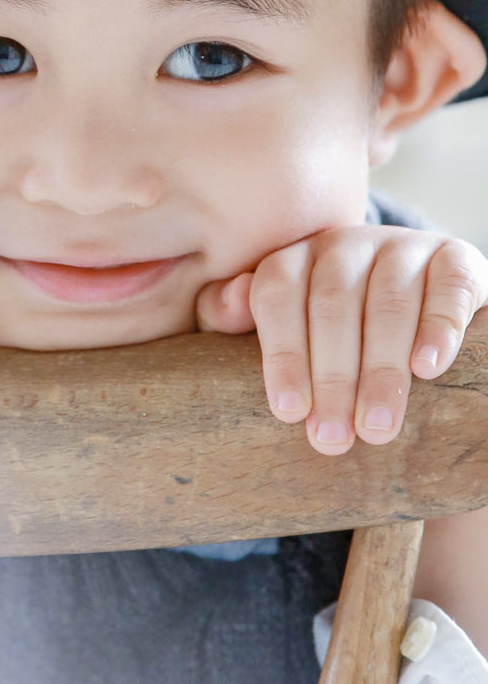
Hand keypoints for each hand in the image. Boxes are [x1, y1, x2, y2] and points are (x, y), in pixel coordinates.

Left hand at [195, 225, 487, 452]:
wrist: (423, 315)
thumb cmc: (339, 336)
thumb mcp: (287, 327)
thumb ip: (240, 314)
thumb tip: (227, 305)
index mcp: (298, 258)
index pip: (278, 293)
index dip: (281, 353)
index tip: (288, 412)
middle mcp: (347, 244)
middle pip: (331, 304)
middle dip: (331, 377)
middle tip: (333, 438)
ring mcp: (404, 248)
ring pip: (388, 302)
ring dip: (381, 369)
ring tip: (376, 427)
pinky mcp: (456, 260)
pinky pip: (449, 286)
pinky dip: (439, 326)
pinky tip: (428, 367)